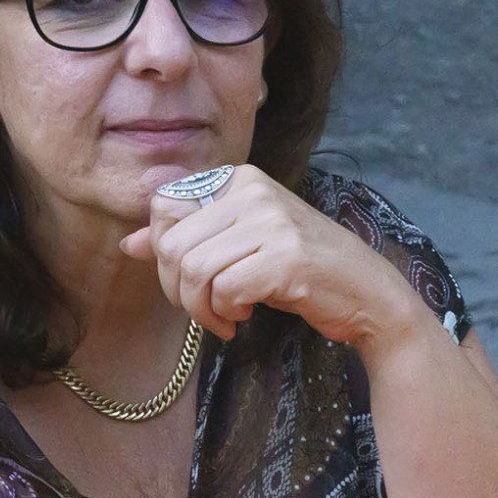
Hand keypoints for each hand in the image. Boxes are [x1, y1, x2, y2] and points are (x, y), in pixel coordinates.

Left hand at [119, 165, 421, 349]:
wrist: (368, 293)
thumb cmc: (302, 270)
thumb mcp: (241, 245)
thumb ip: (188, 239)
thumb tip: (130, 244)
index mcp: (240, 179)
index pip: (163, 206)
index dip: (163, 252)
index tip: (189, 279)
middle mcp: (254, 191)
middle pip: (173, 243)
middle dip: (178, 289)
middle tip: (204, 309)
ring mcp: (272, 221)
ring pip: (194, 269)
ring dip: (200, 308)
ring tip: (224, 317)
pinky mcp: (285, 257)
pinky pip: (224, 289)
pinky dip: (225, 313)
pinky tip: (245, 316)